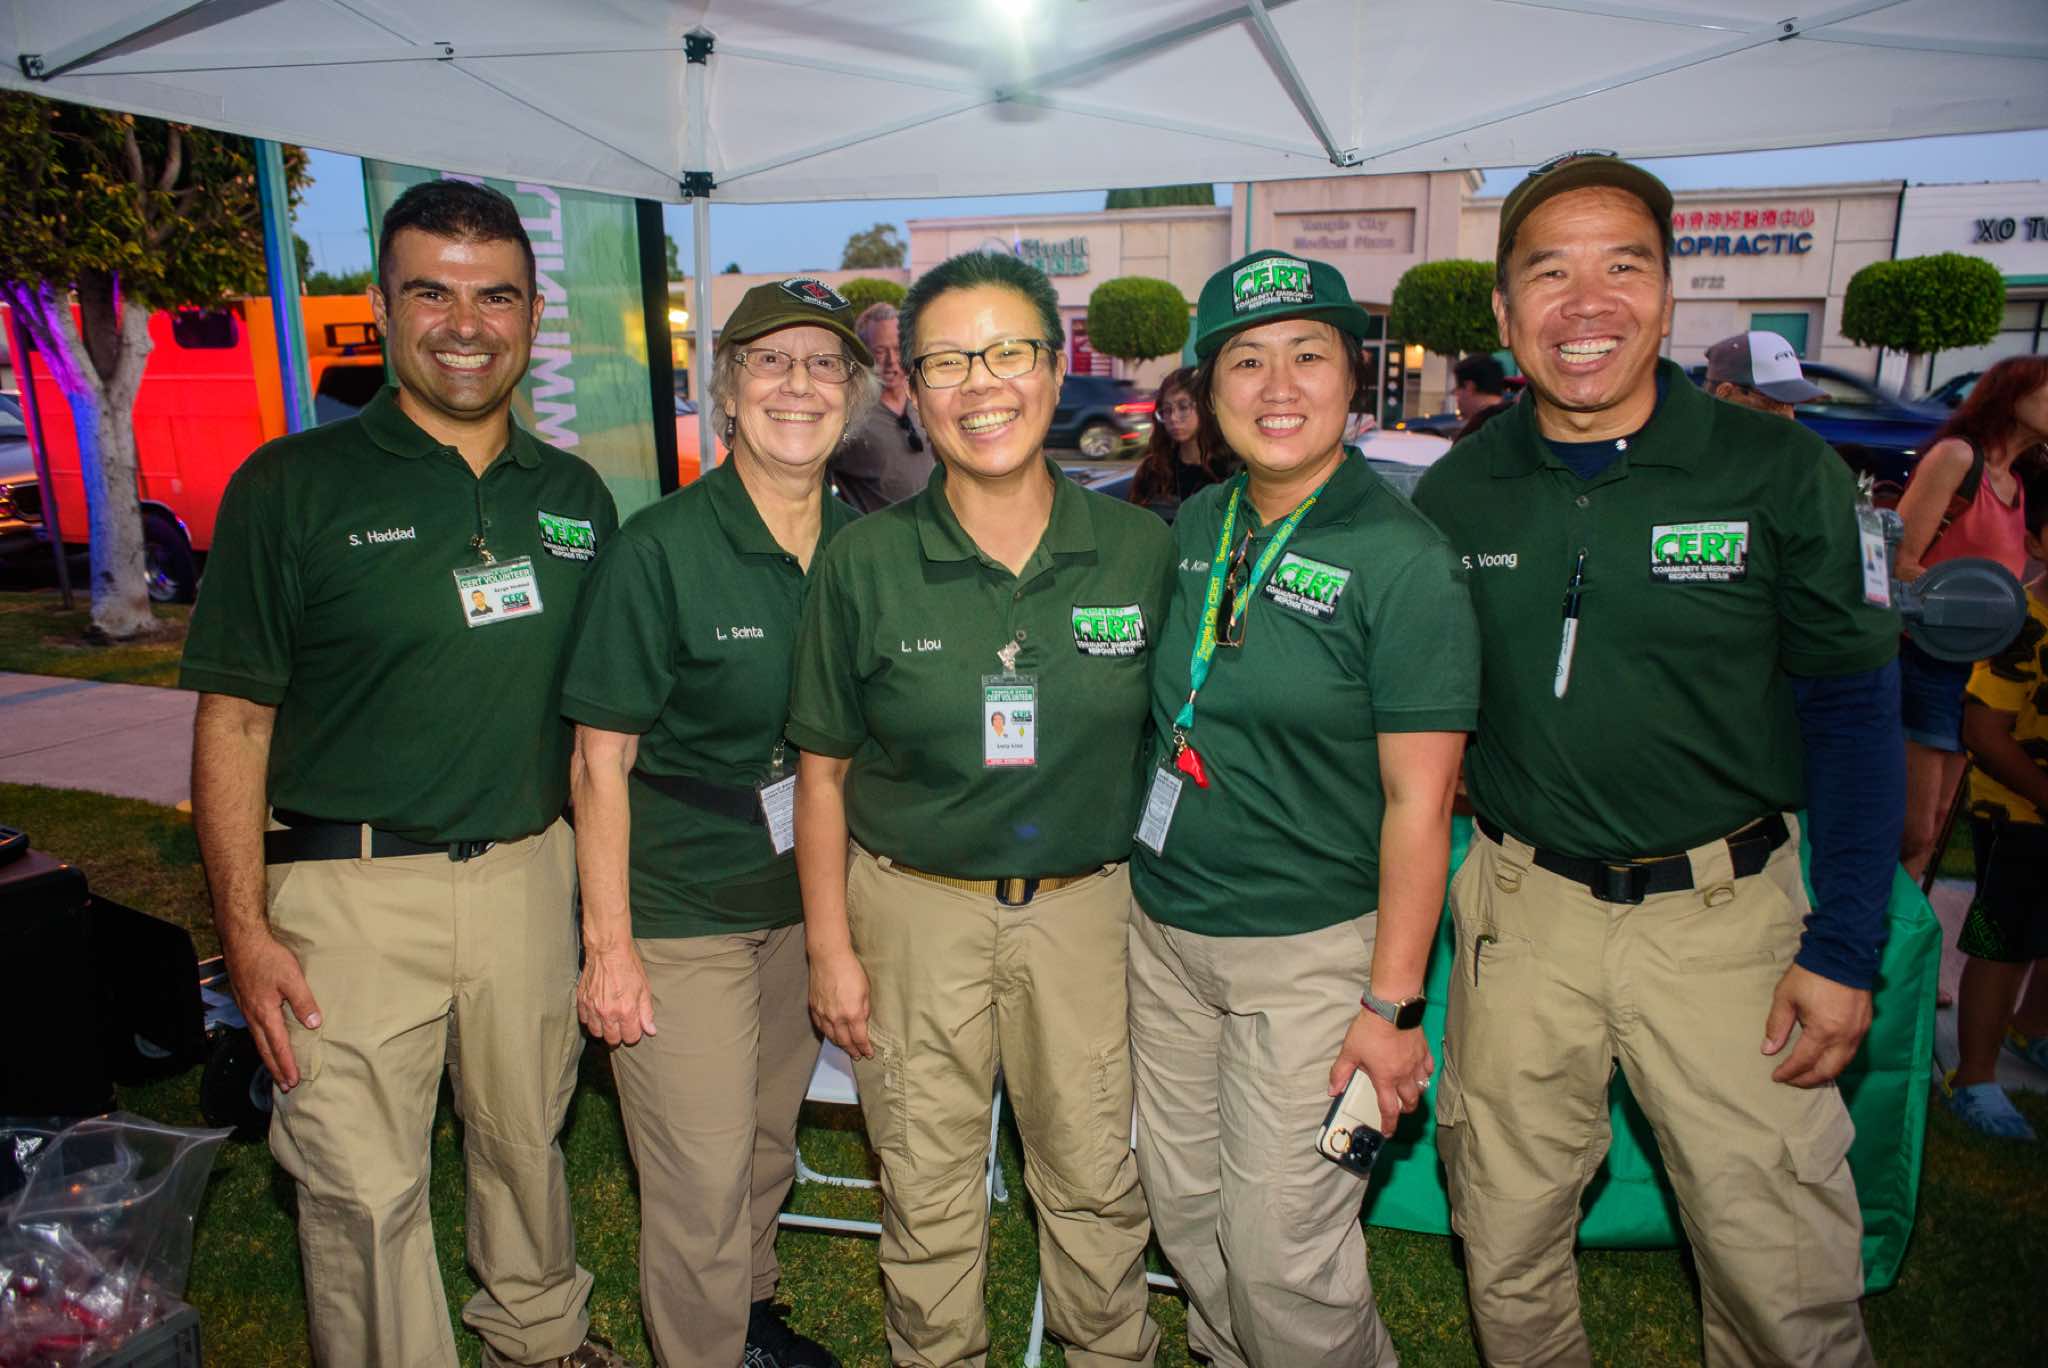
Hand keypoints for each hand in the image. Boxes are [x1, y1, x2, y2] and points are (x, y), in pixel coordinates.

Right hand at [224, 930, 319, 1090]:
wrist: (242, 941)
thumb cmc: (267, 958)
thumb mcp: (292, 978)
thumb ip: (303, 1002)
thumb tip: (314, 1024)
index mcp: (265, 1014)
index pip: (278, 1046)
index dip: (286, 1064)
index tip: (293, 1081)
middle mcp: (253, 1016)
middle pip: (265, 1049)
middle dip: (276, 1068)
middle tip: (285, 1087)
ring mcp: (247, 1009)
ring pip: (258, 1041)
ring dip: (268, 1057)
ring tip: (277, 1071)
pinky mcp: (245, 1001)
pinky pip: (254, 1030)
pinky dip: (262, 1043)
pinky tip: (267, 1042)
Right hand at [577, 941, 655, 1045]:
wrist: (608, 950)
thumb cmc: (628, 966)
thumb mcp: (644, 988)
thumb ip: (646, 1012)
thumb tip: (651, 1030)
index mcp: (626, 1010)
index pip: (630, 1037)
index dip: (634, 1034)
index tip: (634, 1028)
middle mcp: (607, 1012)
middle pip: (611, 1039)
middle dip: (619, 1035)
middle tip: (622, 1026)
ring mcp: (592, 1007)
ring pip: (596, 1032)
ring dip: (603, 1029)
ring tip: (609, 1020)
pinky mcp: (582, 1001)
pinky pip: (584, 1020)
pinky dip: (591, 1020)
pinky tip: (598, 1012)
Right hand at [809, 946, 872, 1059]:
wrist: (829, 957)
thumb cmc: (850, 970)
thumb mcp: (866, 990)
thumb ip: (865, 1009)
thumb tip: (863, 1022)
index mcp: (852, 1014)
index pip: (859, 1039)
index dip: (864, 1049)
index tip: (868, 1054)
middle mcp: (836, 1017)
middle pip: (844, 1041)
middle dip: (852, 1050)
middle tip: (857, 1055)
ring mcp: (823, 1013)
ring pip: (831, 1036)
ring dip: (839, 1044)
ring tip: (845, 1048)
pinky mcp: (814, 1007)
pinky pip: (820, 1026)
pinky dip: (827, 1033)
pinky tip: (831, 1035)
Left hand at [1328, 1007, 1433, 1135]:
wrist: (1391, 1008)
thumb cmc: (1369, 1030)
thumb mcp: (1349, 1052)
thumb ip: (1340, 1073)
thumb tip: (1332, 1090)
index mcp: (1385, 1078)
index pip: (1389, 1109)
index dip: (1389, 1124)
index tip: (1388, 1132)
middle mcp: (1404, 1075)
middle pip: (1410, 1102)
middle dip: (1405, 1110)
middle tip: (1399, 1111)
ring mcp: (1416, 1063)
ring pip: (1422, 1087)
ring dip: (1416, 1094)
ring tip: (1409, 1093)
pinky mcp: (1424, 1050)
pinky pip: (1429, 1068)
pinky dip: (1425, 1074)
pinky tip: (1420, 1072)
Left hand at [1762, 964, 1872, 1086]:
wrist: (1842, 954)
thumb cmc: (1810, 975)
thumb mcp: (1785, 997)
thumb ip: (1777, 1026)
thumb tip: (1768, 1050)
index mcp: (1824, 1031)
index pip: (1804, 1061)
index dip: (1789, 1072)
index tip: (1776, 1076)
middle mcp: (1845, 1037)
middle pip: (1827, 1070)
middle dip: (1808, 1080)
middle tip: (1791, 1081)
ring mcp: (1858, 1032)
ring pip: (1843, 1064)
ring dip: (1824, 1073)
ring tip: (1806, 1074)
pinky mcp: (1865, 1025)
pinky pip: (1851, 1052)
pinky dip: (1837, 1061)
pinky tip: (1825, 1060)